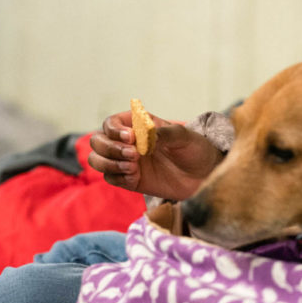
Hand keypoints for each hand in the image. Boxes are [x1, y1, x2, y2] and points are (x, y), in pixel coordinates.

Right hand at [86, 109, 223, 199]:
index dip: (115, 131)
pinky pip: (110, 178)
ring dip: (109, 163)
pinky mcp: (129, 179)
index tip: (132, 138)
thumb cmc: (195, 149)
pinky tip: (134, 177)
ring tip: (133, 168)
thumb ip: (164, 134)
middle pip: (97, 141)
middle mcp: (127, 142)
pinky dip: (118, 177)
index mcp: (136, 124)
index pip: (110, 123)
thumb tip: (146, 135)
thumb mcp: (184, 138)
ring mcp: (126, 161)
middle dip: (110, 148)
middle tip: (134, 155)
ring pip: (97, 160)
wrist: (204, 175)